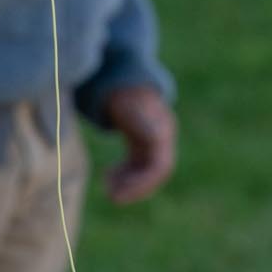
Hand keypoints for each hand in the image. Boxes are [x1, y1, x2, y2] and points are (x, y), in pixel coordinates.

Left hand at [101, 86, 178, 205]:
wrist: (119, 75)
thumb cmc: (123, 90)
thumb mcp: (131, 105)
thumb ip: (142, 121)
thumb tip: (156, 137)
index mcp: (163, 131)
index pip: (160, 167)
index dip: (141, 184)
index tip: (118, 195)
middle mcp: (162, 138)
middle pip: (156, 173)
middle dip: (135, 188)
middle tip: (111, 196)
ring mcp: (153, 140)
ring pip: (146, 171)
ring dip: (130, 183)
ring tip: (108, 186)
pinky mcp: (142, 142)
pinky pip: (138, 166)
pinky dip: (126, 174)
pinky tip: (109, 175)